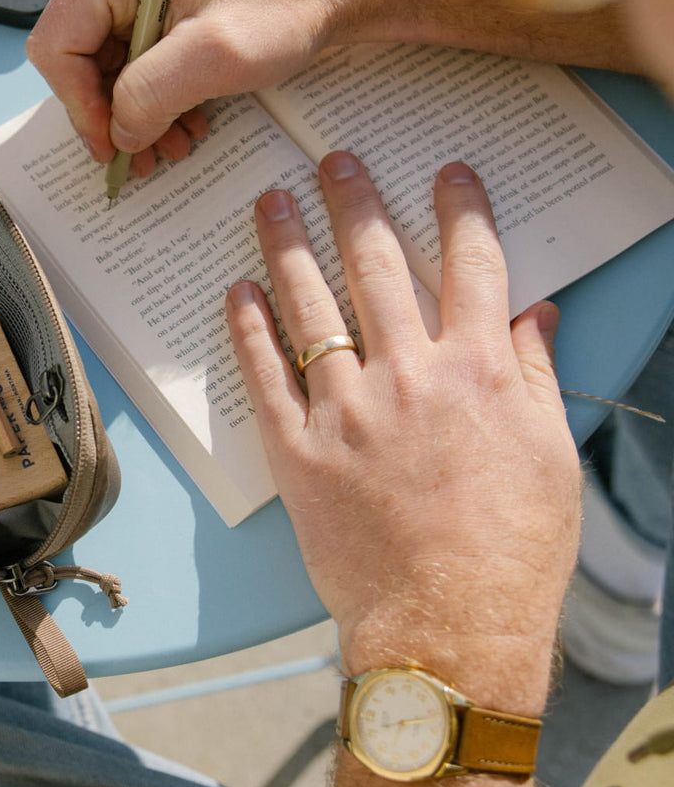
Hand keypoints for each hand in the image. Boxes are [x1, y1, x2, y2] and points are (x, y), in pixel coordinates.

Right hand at [26, 0, 345, 178]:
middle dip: (113, 114)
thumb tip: (118, 133)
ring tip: (171, 143)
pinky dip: (150, 95)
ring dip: (134, 112)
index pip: (59, 47)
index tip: (113, 147)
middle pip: (77, 58)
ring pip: (102, 64)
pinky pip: (128, 56)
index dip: (82, 107)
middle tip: (143, 157)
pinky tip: (181, 119)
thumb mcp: (217, 54)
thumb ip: (152, 95)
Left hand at [225, 154, 579, 712]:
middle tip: (333, 159)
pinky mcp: (298, 450)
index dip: (461, 210)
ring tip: (271, 201)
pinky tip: (236, 289)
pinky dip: (248, 328)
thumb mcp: (551, 457)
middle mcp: (411, 376)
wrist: (451, 627)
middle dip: (355, 202)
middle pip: (378, 266)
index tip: (447, 170)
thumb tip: (534, 314)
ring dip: (288, 246)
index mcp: (481, 372)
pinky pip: (265, 375)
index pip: (473, 266)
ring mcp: (348, 410)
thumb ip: (538, 377)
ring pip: (311, 306)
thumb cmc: (512, 551)